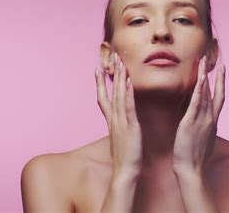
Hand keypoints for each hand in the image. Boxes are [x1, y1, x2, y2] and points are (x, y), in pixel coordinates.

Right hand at [95, 52, 142, 176]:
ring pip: (119, 95)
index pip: (103, 98)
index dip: (100, 83)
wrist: (124, 172)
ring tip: (120, 62)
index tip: (98, 69)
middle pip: (111, 91)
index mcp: (111, 121)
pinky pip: (128, 107)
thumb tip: (119, 123)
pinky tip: (128, 81)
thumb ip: (119, 128)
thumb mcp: (120, 139)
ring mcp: (121, 122)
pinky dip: (128, 93)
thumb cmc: (125, 158)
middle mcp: (114, 119)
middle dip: (112, 73)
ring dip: (119, 78)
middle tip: (113, 56)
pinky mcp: (130, 127)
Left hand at [172, 55, 225, 174]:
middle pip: (216, 92)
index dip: (221, 83)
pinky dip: (200, 89)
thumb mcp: (204, 139)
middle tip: (214, 61)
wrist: (191, 169)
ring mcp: (202, 120)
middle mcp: (210, 118)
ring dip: (204, 76)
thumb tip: (207, 124)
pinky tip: (201, 78)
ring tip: (202, 62)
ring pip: (206, 94)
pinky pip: (196, 102)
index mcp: (213, 122)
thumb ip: (206, 128)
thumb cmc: (196, 157)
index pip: (219, 98)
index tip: (221, 71)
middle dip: (216, 76)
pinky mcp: (191, 122)